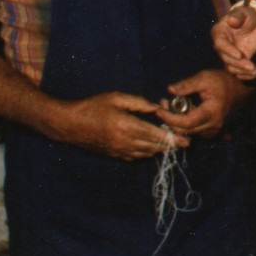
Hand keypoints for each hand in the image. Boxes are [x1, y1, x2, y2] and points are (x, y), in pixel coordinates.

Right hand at [43, 91, 188, 161]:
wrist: (70, 124)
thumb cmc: (92, 106)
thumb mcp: (116, 97)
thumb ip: (138, 103)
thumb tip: (156, 107)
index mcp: (127, 126)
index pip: (155, 135)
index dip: (172, 138)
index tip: (185, 140)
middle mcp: (125, 142)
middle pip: (154, 147)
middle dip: (170, 145)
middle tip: (183, 142)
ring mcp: (119, 151)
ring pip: (146, 154)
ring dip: (159, 149)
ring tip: (169, 143)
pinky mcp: (114, 155)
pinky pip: (135, 157)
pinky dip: (146, 153)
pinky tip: (150, 146)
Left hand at [159, 69, 249, 137]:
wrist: (240, 88)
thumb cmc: (223, 81)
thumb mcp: (204, 78)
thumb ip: (187, 85)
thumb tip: (170, 90)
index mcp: (211, 113)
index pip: (186, 123)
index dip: (170, 118)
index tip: (159, 109)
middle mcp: (213, 126)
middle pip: (185, 130)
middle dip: (170, 119)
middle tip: (163, 104)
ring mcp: (214, 130)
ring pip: (189, 132)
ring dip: (177, 122)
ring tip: (170, 105)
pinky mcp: (213, 131)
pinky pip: (195, 132)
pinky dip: (185, 124)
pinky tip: (181, 112)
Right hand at [211, 7, 255, 79]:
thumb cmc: (248, 16)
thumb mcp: (245, 13)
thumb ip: (238, 16)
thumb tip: (231, 20)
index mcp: (219, 33)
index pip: (220, 44)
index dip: (228, 50)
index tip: (239, 55)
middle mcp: (221, 46)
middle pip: (226, 58)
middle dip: (239, 64)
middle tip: (252, 67)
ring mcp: (228, 55)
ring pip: (231, 68)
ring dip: (243, 71)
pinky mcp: (236, 62)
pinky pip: (238, 72)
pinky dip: (246, 75)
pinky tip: (255, 74)